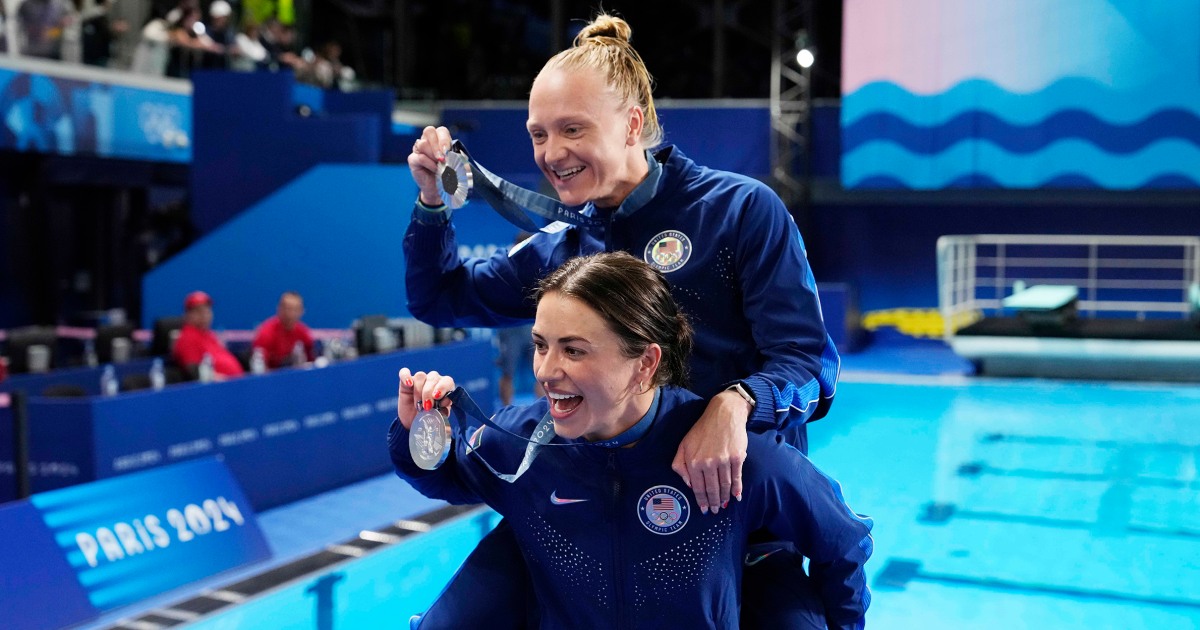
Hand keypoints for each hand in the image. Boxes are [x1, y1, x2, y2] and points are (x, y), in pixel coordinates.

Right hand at [397, 368, 456, 428]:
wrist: (413, 423)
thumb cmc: (429, 419)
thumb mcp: (438, 417)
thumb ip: (443, 411)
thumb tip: (444, 406)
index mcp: (444, 388)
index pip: (447, 381)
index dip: (443, 388)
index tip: (439, 400)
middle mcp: (433, 381)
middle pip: (433, 377)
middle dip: (429, 392)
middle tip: (427, 407)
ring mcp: (419, 380)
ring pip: (421, 376)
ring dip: (419, 390)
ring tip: (418, 405)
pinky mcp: (405, 382)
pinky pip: (404, 373)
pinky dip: (406, 377)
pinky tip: (409, 384)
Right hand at [408, 126, 454, 206]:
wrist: (438, 189)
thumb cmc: (447, 174)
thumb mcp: (454, 163)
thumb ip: (453, 155)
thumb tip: (451, 153)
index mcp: (439, 140)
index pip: (441, 131)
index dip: (444, 139)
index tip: (448, 151)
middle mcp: (427, 142)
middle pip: (429, 131)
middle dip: (437, 144)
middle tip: (442, 158)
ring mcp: (418, 150)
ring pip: (423, 143)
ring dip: (433, 155)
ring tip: (439, 166)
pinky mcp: (412, 159)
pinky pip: (419, 157)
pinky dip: (429, 164)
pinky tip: (434, 169)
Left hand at [671, 390, 749, 514]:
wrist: (723, 414)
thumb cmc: (702, 430)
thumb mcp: (684, 444)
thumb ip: (680, 465)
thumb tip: (687, 484)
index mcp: (693, 461)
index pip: (697, 487)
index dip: (700, 500)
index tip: (703, 509)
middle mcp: (708, 463)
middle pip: (711, 489)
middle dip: (713, 502)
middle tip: (714, 511)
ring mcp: (723, 460)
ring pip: (724, 485)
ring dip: (724, 498)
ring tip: (723, 505)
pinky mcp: (737, 457)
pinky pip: (736, 477)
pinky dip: (737, 489)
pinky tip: (736, 496)